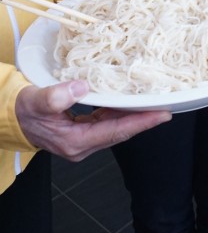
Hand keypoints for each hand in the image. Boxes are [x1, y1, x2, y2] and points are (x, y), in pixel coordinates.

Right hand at [15, 80, 170, 161]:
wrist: (10, 118)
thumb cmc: (22, 110)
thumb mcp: (35, 100)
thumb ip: (56, 96)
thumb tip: (82, 87)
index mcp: (74, 141)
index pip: (115, 131)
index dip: (140, 122)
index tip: (162, 114)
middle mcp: (82, 145)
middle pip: (120, 131)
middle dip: (144, 119)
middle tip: (166, 105)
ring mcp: (83, 140)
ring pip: (116, 127)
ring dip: (134, 115)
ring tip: (154, 101)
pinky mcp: (82, 131)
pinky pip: (108, 122)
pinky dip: (120, 111)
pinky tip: (129, 100)